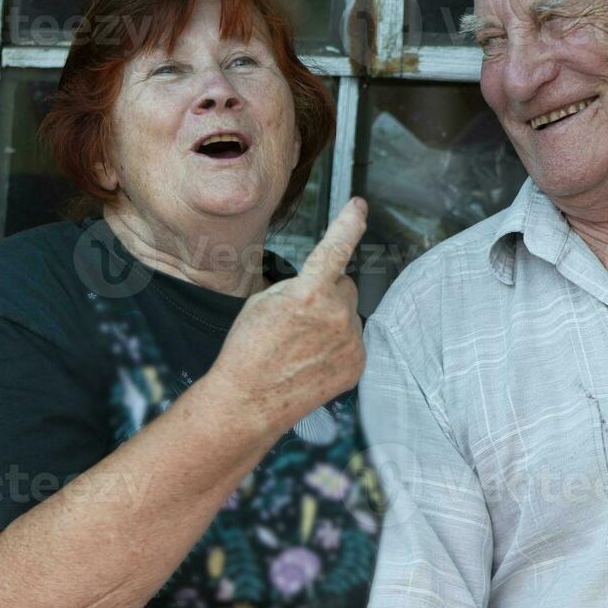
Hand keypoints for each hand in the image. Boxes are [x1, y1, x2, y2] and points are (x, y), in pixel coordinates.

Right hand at [212, 198, 368, 435]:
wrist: (249, 401)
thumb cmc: (248, 350)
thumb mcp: (263, 301)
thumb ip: (299, 285)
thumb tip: (320, 281)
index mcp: (309, 293)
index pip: (336, 247)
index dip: (350, 223)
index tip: (359, 206)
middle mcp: (336, 315)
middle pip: (345, 285)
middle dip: (327, 292)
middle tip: (298, 317)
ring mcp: (350, 341)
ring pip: (349, 314)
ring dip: (333, 320)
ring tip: (302, 344)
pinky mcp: (358, 363)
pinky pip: (354, 340)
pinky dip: (338, 345)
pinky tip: (313, 359)